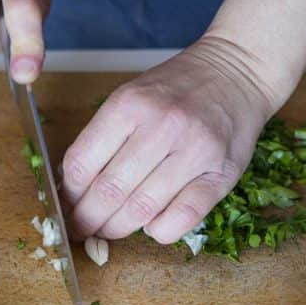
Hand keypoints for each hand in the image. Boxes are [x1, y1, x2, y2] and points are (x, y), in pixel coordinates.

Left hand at [62, 37, 285, 243]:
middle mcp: (161, 126)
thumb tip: (74, 186)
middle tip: (83, 228)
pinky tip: (152, 226)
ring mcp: (194, 151)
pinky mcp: (220, 174)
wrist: (237, 73)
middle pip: (108, 191)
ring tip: (109, 231)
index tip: (68, 205)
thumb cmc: (178, 90)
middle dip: (88, 219)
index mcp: (129, 104)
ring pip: (141, 209)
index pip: (81, 164)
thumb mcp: (133, 96)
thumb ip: (105, 136)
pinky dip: (160, 231)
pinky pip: (183, 217)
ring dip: (118, 228)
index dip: (69, 194)